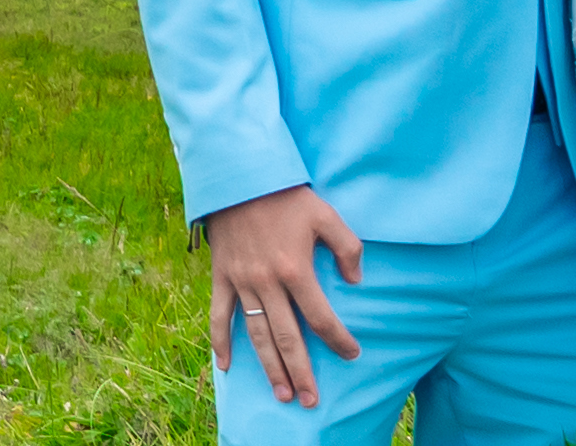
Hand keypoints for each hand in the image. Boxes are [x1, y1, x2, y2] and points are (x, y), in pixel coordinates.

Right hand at [203, 186, 363, 407]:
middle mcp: (268, 283)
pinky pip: (220, 315)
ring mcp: (242, 283)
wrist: (239, 176)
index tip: (351, 354)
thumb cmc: (286, 195)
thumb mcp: (326, 214)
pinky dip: (221, 341)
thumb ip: (347, 247)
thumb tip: (355, 281)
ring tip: (282, 394)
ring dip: (270, 368)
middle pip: (288, 338)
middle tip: (311, 400)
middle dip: (302, 372)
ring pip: (258, 335)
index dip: (338, 340)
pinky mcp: (222, 277)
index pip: (321, 318)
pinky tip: (227, 366)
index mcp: (296, 270)